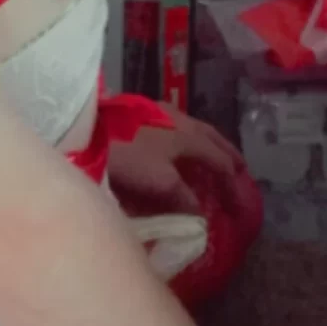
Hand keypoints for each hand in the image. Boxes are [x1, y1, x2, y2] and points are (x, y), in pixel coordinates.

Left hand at [107, 111, 248, 218]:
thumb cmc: (127, 157)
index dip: (232, 184)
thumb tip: (199, 211)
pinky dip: (186, 141)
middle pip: (211, 138)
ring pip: (193, 130)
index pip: (219, 161)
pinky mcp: (140, 115)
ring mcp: (159, 114)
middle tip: (239, 168)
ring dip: (207, 145)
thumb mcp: (161, 182)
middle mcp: (179, 120)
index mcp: (189, 136)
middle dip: (227, 154)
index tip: (238, 205)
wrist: (87, 132)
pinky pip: (176, 128)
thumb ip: (184, 196)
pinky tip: (176, 148)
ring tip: (210, 158)